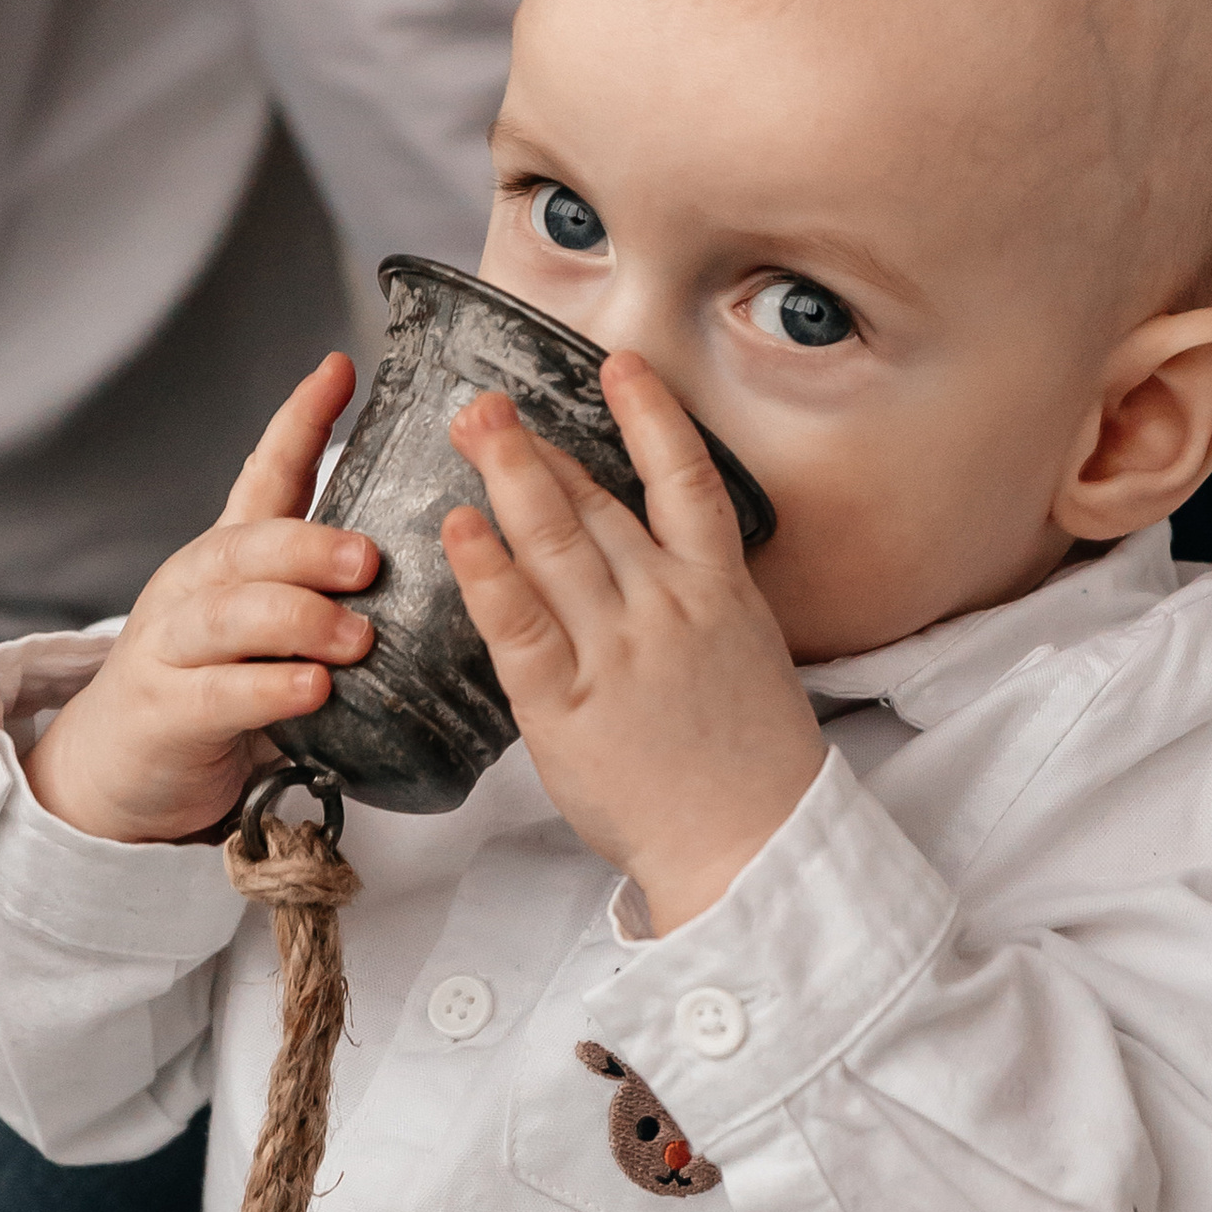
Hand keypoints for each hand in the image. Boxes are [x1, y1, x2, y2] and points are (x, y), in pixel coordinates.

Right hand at [24, 354, 375, 844]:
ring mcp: (172, 647)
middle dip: (311, 545)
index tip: (340, 371)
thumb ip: (324, 591)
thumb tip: (428, 558)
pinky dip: (268, 689)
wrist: (123, 768)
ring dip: (297, 619)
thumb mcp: (270, 628)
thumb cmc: (215, 689)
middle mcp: (194, 587)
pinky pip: (218, 694)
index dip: (299, 420)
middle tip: (370, 560)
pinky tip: (314, 691)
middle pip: (247, 545)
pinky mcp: (166, 712)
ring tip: (356, 636)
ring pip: (229, 615)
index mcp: (229, 558)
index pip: (264, 473)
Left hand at [442, 352, 823, 931]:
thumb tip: (651, 569)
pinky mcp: (568, 704)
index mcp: (718, 593)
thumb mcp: (748, 659)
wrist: (752, 845)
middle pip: (595, 505)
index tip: (620, 366)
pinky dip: (487, 569)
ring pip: (554, 544)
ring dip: (506, 477)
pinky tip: (459, 527)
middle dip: (535, 448)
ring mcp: (617, 652)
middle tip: (486, 404)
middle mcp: (666, 607)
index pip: (684, 481)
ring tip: (467, 429)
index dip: (650, 416)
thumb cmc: (752, 766)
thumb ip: (697, 606)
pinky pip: (519, 624)